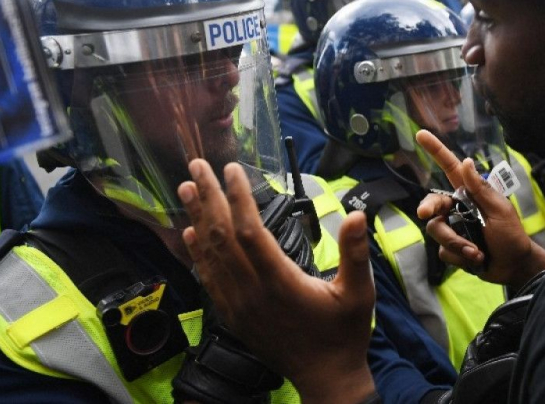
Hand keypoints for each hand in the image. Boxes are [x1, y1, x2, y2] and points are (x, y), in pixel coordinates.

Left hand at [178, 159, 375, 403]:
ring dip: (196, 219)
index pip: (249, 231)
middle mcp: (252, 292)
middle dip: (208, 197)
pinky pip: (208, 278)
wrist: (325, 378)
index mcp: (281, 282)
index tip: (231, 168)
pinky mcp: (232, 316)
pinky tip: (190, 234)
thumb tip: (357, 213)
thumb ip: (355, 252)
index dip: (238, 197)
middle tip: (196, 165)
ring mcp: (238, 305)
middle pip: (221, 237)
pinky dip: (197, 253)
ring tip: (185, 188)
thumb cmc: (344, 333)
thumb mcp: (359, 292)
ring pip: (210, 255)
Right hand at [415, 130, 544, 287]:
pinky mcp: (452, 248)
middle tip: (425, 215)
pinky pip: (443, 251)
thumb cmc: (511, 235)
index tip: (421, 134)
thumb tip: (466, 161)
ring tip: (477, 253)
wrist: (514, 267)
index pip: (449, 168)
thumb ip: (480, 189)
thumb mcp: (499, 209)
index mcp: (469, 193)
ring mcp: (453, 228)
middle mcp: (457, 208)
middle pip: (432, 204)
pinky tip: (477, 260)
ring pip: (436, 230)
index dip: (436, 151)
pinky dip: (460, 257)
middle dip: (428, 209)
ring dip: (457, 243)